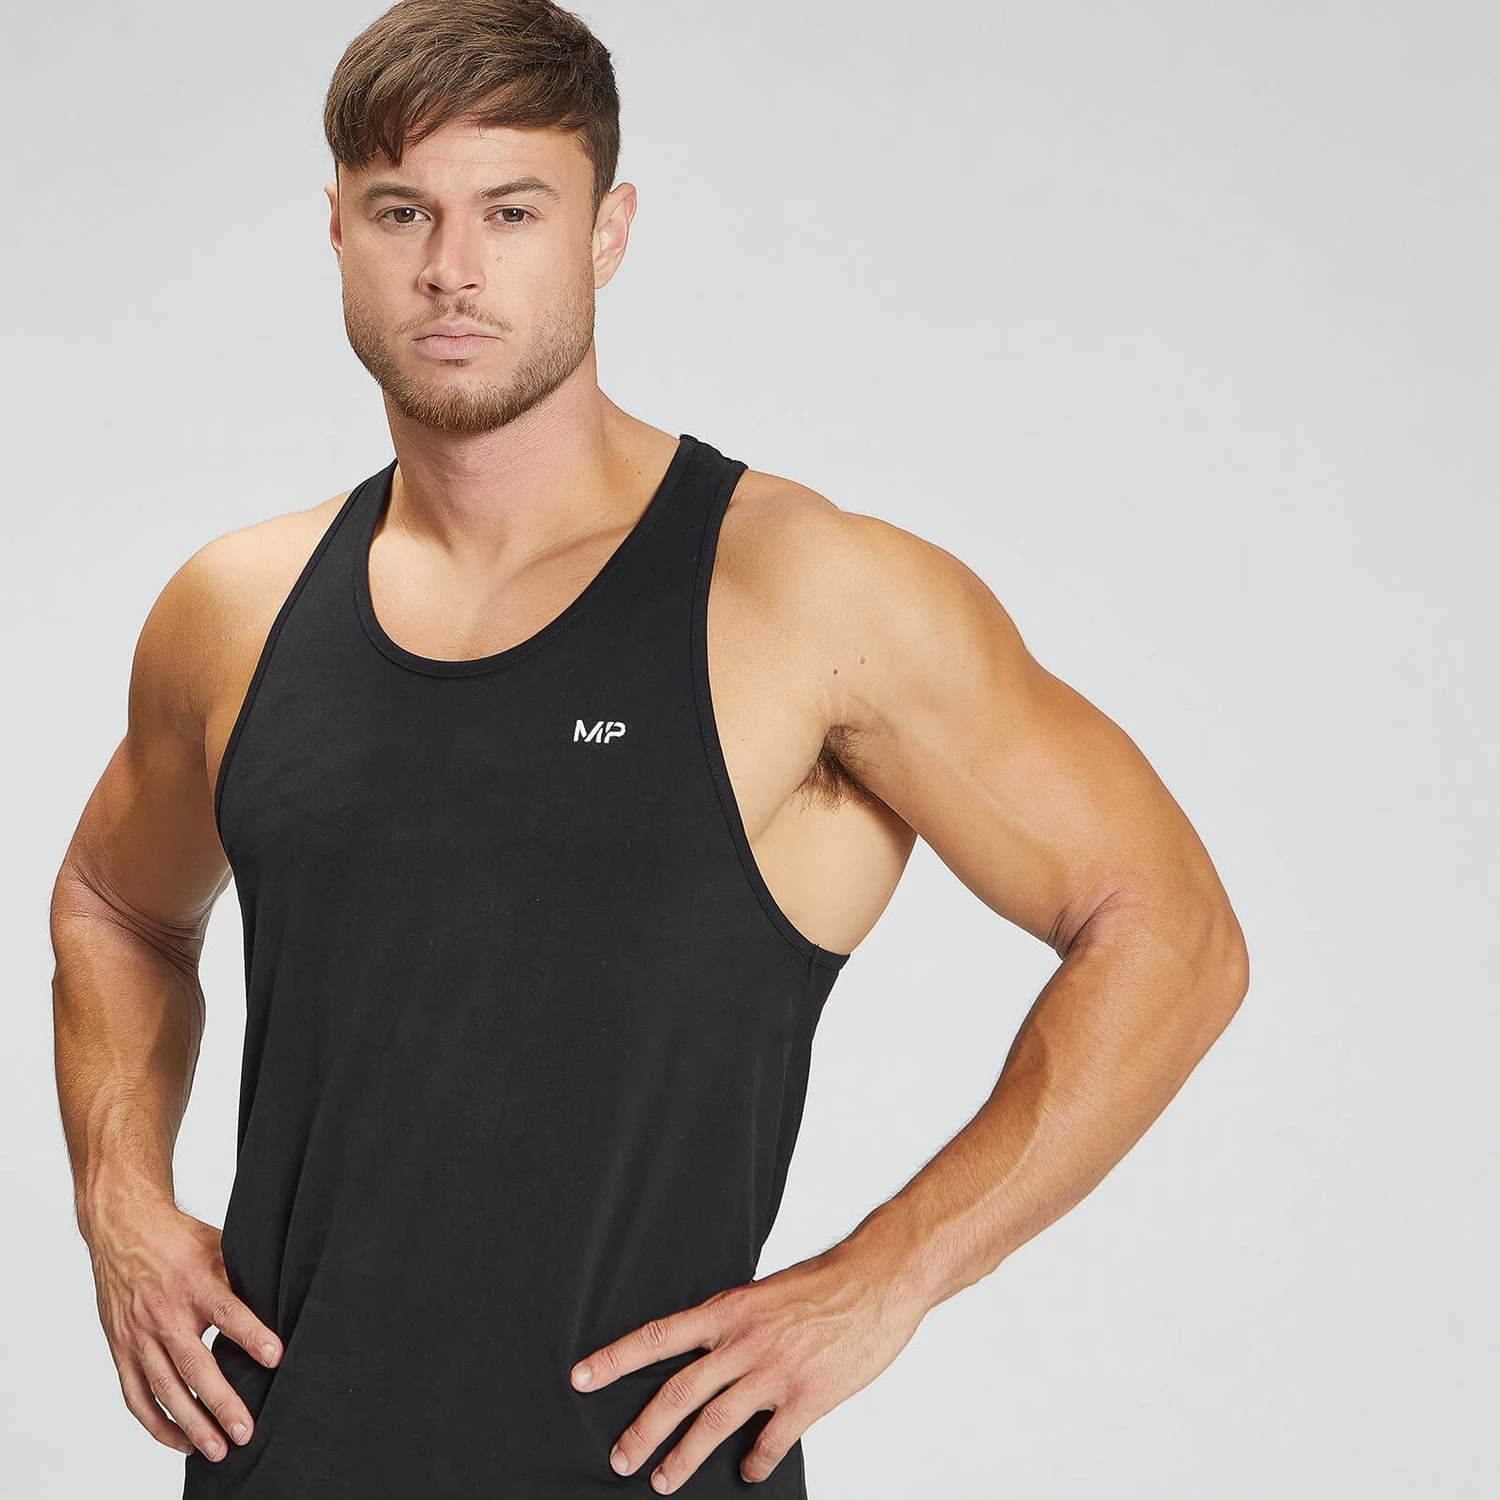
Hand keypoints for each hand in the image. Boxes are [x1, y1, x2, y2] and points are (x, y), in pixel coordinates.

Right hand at [82, 1193, 281, 1461]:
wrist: (123, 1230)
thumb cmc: (177, 1237)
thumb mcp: (216, 1245)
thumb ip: (242, 1276)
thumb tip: (281, 1299)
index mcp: (194, 1282)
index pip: (227, 1312)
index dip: (251, 1335)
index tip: (275, 1358)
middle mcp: (164, 1313)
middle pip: (194, 1364)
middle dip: (221, 1401)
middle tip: (245, 1431)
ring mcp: (139, 1335)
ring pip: (165, 1389)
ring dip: (190, 1423)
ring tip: (216, 1450)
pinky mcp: (120, 1349)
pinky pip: (136, 1394)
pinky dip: (156, 1422)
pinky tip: (180, 1441)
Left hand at [569, 1240, 926, 1490]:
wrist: (880, 1279)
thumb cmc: (826, 1282)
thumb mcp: (766, 1292)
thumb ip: (735, 1323)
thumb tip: (706, 1351)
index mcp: (730, 1310)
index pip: (659, 1335)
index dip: (616, 1358)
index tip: (582, 1376)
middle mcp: (744, 1341)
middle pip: (679, 1392)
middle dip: (643, 1430)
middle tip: (619, 1457)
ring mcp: (775, 1372)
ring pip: (714, 1423)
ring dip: (684, 1458)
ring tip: (663, 1481)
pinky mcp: (808, 1398)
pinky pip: (769, 1442)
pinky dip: (754, 1462)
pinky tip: (747, 1472)